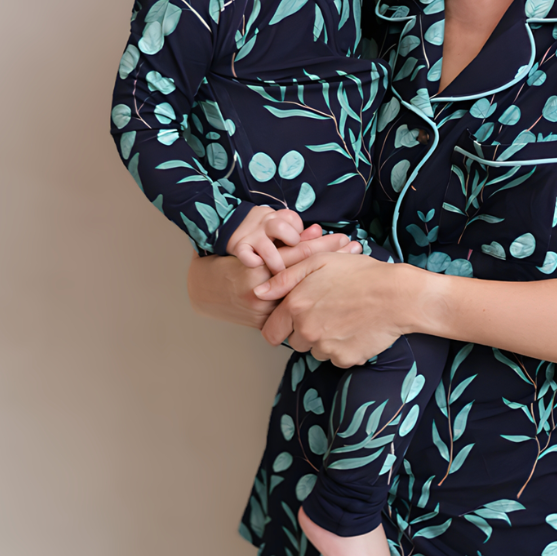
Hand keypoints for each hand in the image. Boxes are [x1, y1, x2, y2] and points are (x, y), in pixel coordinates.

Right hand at [186, 233, 360, 331]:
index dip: (323, 246)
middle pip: (305, 276)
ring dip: (329, 284)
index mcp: (255, 267)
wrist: (200, 290)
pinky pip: (292, 316)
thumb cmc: (226, 263)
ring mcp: (261, 311)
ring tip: (351, 271)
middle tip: (356, 250)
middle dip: (333, 262)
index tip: (344, 238)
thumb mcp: (251, 243)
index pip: (298, 255)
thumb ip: (281, 238)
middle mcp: (259, 291)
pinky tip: (334, 300)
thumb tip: (314, 230)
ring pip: (302, 299)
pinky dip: (312, 307)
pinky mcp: (262, 324)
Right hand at [226, 204, 311, 271]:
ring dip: (277, 263)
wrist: (232, 224)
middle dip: (294, 244)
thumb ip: (301, 233)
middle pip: (284, 231)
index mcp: (278, 218)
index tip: (301, 241)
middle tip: (296, 257)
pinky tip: (259, 266)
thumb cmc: (267, 232)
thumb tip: (319, 231)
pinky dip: (253, 261)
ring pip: (269, 249)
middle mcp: (266, 225)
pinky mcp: (240, 247)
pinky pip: (247, 256)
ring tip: (280, 272)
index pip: (294, 220)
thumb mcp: (283, 227)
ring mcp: (253, 237)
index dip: (301, 233)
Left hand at [257, 250, 413, 366]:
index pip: (271, 332)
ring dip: (324, 340)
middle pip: (294, 342)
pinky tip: (355, 329)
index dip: (279, 326)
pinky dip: (343, 348)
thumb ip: (285, 277)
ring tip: (344, 318)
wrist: (396, 296)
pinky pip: (336, 358)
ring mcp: (326, 348)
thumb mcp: (319, 262)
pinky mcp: (345, 359)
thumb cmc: (361, 274)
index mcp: (296, 307)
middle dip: (304, 331)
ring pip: (315, 351)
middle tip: (327, 312)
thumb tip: (259, 292)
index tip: (292, 321)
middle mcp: (307, 331)